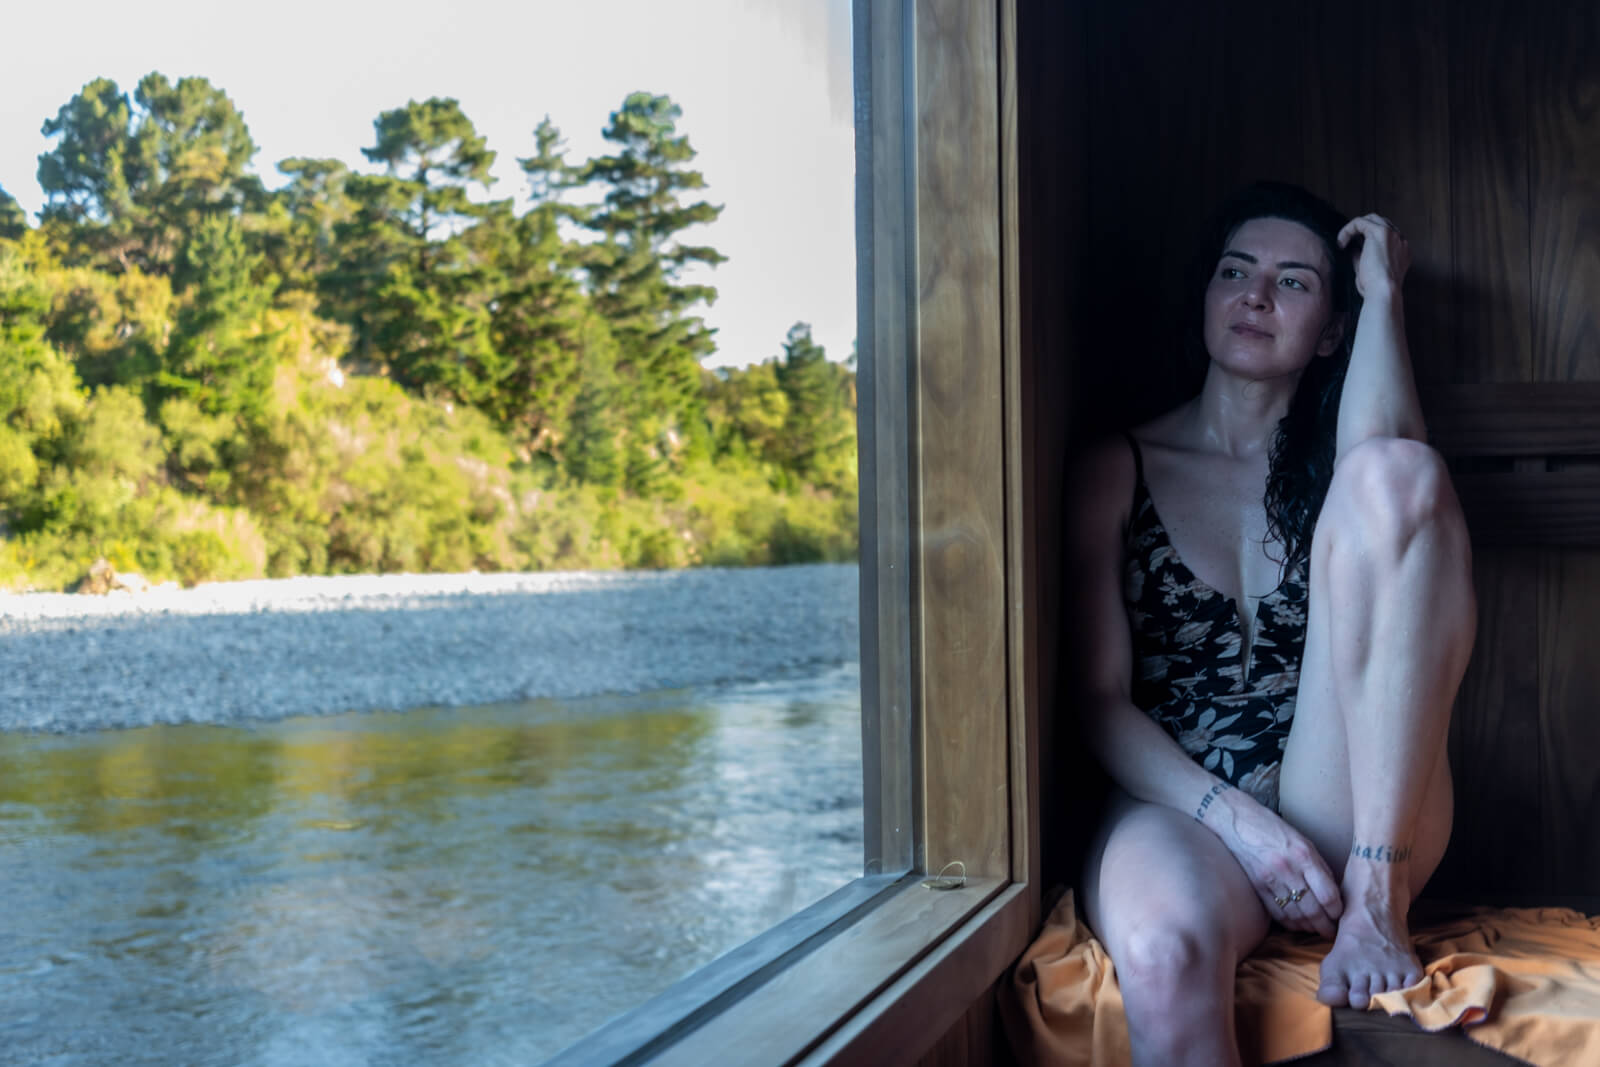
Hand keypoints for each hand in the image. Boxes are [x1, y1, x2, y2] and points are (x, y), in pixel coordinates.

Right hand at [1205, 789, 1343, 936]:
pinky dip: (1289, 923)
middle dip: (1325, 925)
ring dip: (1308, 926)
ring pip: (1295, 914)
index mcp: (1304, 855)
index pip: (1328, 894)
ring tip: (1316, 930)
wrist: (1238, 821)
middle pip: (1313, 908)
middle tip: (1332, 933)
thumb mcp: (1303, 842)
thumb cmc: (1275, 830)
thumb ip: (1318, 868)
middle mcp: (1288, 868)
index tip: (1341, 917)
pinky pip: (1277, 912)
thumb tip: (1334, 895)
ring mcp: (1270, 878)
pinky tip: (1297, 925)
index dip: (1337, 911)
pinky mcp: (1257, 885)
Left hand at [1337, 213, 1409, 301]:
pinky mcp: (1381, 232)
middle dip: (1363, 230)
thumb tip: (1352, 249)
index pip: (1386, 237)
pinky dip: (1348, 230)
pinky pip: (1360, 222)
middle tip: (1347, 242)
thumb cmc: (1375, 289)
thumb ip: (1363, 257)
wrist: (1383, 291)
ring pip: (1372, 219)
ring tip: (1342, 242)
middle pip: (1381, 224)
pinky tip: (1341, 243)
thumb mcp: (1368, 271)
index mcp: (1402, 251)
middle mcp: (1400, 241)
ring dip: (1355, 228)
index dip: (1368, 240)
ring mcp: (1393, 235)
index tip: (1354, 249)